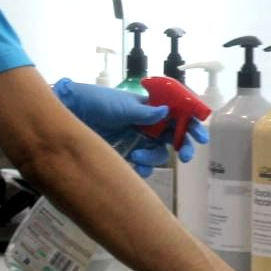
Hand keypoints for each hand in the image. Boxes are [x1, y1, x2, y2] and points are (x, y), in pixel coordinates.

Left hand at [52, 79, 207, 177]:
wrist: (70, 113)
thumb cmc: (97, 102)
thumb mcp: (122, 106)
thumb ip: (145, 113)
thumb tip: (166, 113)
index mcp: (150, 107)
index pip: (177, 115)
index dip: (191, 124)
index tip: (200, 136)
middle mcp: (147, 124)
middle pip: (172, 137)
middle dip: (182, 146)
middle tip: (185, 156)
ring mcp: (136, 139)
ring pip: (157, 153)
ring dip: (153, 158)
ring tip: (137, 158)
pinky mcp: (125, 153)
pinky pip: (142, 164)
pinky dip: (142, 168)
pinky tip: (135, 168)